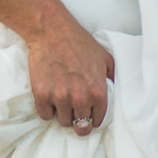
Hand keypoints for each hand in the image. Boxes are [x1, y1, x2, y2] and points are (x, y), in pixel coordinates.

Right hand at [23, 7, 113, 134]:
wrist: (52, 31)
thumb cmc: (79, 42)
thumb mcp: (105, 58)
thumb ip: (112, 78)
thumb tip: (115, 91)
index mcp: (98, 92)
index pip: (97, 121)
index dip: (92, 118)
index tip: (88, 114)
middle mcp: (80, 98)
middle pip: (80, 127)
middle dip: (78, 121)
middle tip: (74, 112)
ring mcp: (60, 97)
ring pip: (62, 122)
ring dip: (62, 113)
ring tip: (61, 99)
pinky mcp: (42, 94)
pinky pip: (45, 115)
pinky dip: (46, 108)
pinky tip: (49, 96)